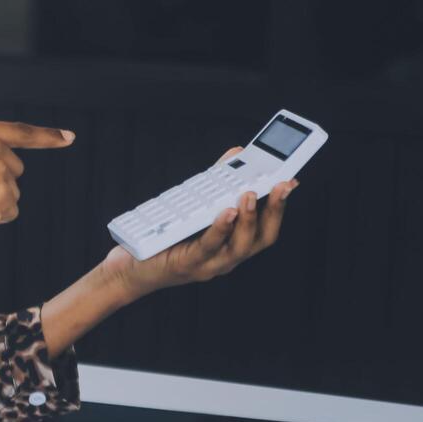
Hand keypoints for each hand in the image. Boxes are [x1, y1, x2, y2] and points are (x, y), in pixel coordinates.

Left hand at [102, 146, 296, 300]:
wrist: (131, 268)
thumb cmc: (165, 238)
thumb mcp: (194, 207)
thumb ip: (216, 182)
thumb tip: (237, 153)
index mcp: (233, 245)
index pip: (266, 227)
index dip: (281, 206)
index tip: (291, 181)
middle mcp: (227, 258)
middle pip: (262, 238)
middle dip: (275, 211)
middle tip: (280, 184)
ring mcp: (209, 265)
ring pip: (240, 246)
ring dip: (249, 219)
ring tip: (250, 194)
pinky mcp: (188, 265)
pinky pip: (209, 247)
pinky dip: (219, 229)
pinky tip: (224, 212)